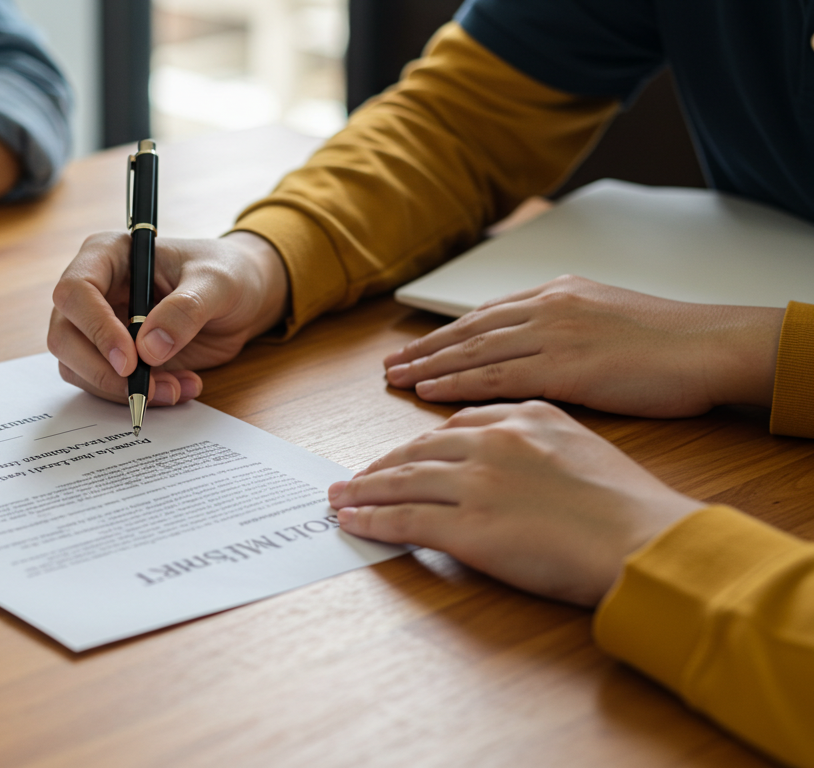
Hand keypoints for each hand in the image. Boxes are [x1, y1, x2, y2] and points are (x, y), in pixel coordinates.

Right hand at [48, 231, 288, 405]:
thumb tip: (149, 349)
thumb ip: (186, 310)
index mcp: (108, 256)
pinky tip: (179, 388)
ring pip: (77, 368)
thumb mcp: (217, 283)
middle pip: (64, 336)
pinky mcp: (112, 357)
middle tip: (147, 388)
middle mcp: (94, 292)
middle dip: (102, 371)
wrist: (242, 299)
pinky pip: (104, 386)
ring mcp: (98, 327)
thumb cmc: (226, 274)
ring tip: (177, 388)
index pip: (75, 291)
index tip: (129, 360)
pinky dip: (137, 396)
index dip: (95, 328)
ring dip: (122, 390)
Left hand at [330, 401, 704, 604]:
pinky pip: (403, 519)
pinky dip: (371, 519)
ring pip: (402, 479)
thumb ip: (546, 446)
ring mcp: (477, 482)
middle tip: (358, 473)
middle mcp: (495, 441)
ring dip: (364, 488)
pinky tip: (352, 521)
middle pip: (420, 447)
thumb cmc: (634, 508)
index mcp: (528, 416)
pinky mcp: (466, 526)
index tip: (407, 451)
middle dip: (383, 462)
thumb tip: (523, 467)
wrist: (646, 540)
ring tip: (341, 495)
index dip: (425, 441)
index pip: (458, 422)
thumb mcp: (588, 449)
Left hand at [384, 275, 784, 417]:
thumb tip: (543, 351)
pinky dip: (458, 384)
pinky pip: (496, 375)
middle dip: (426, 349)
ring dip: (430, 367)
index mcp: (560, 294)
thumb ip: (570, 331)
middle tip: (389, 366)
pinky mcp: (564, 366)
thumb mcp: (611, 323)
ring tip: (396, 380)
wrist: (714, 346)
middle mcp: (549, 307)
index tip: (417, 348)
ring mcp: (555, 335)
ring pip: (474, 351)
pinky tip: (429, 392)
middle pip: (470, 330)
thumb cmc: (675, 344)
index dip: (448, 335)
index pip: (488, 315)